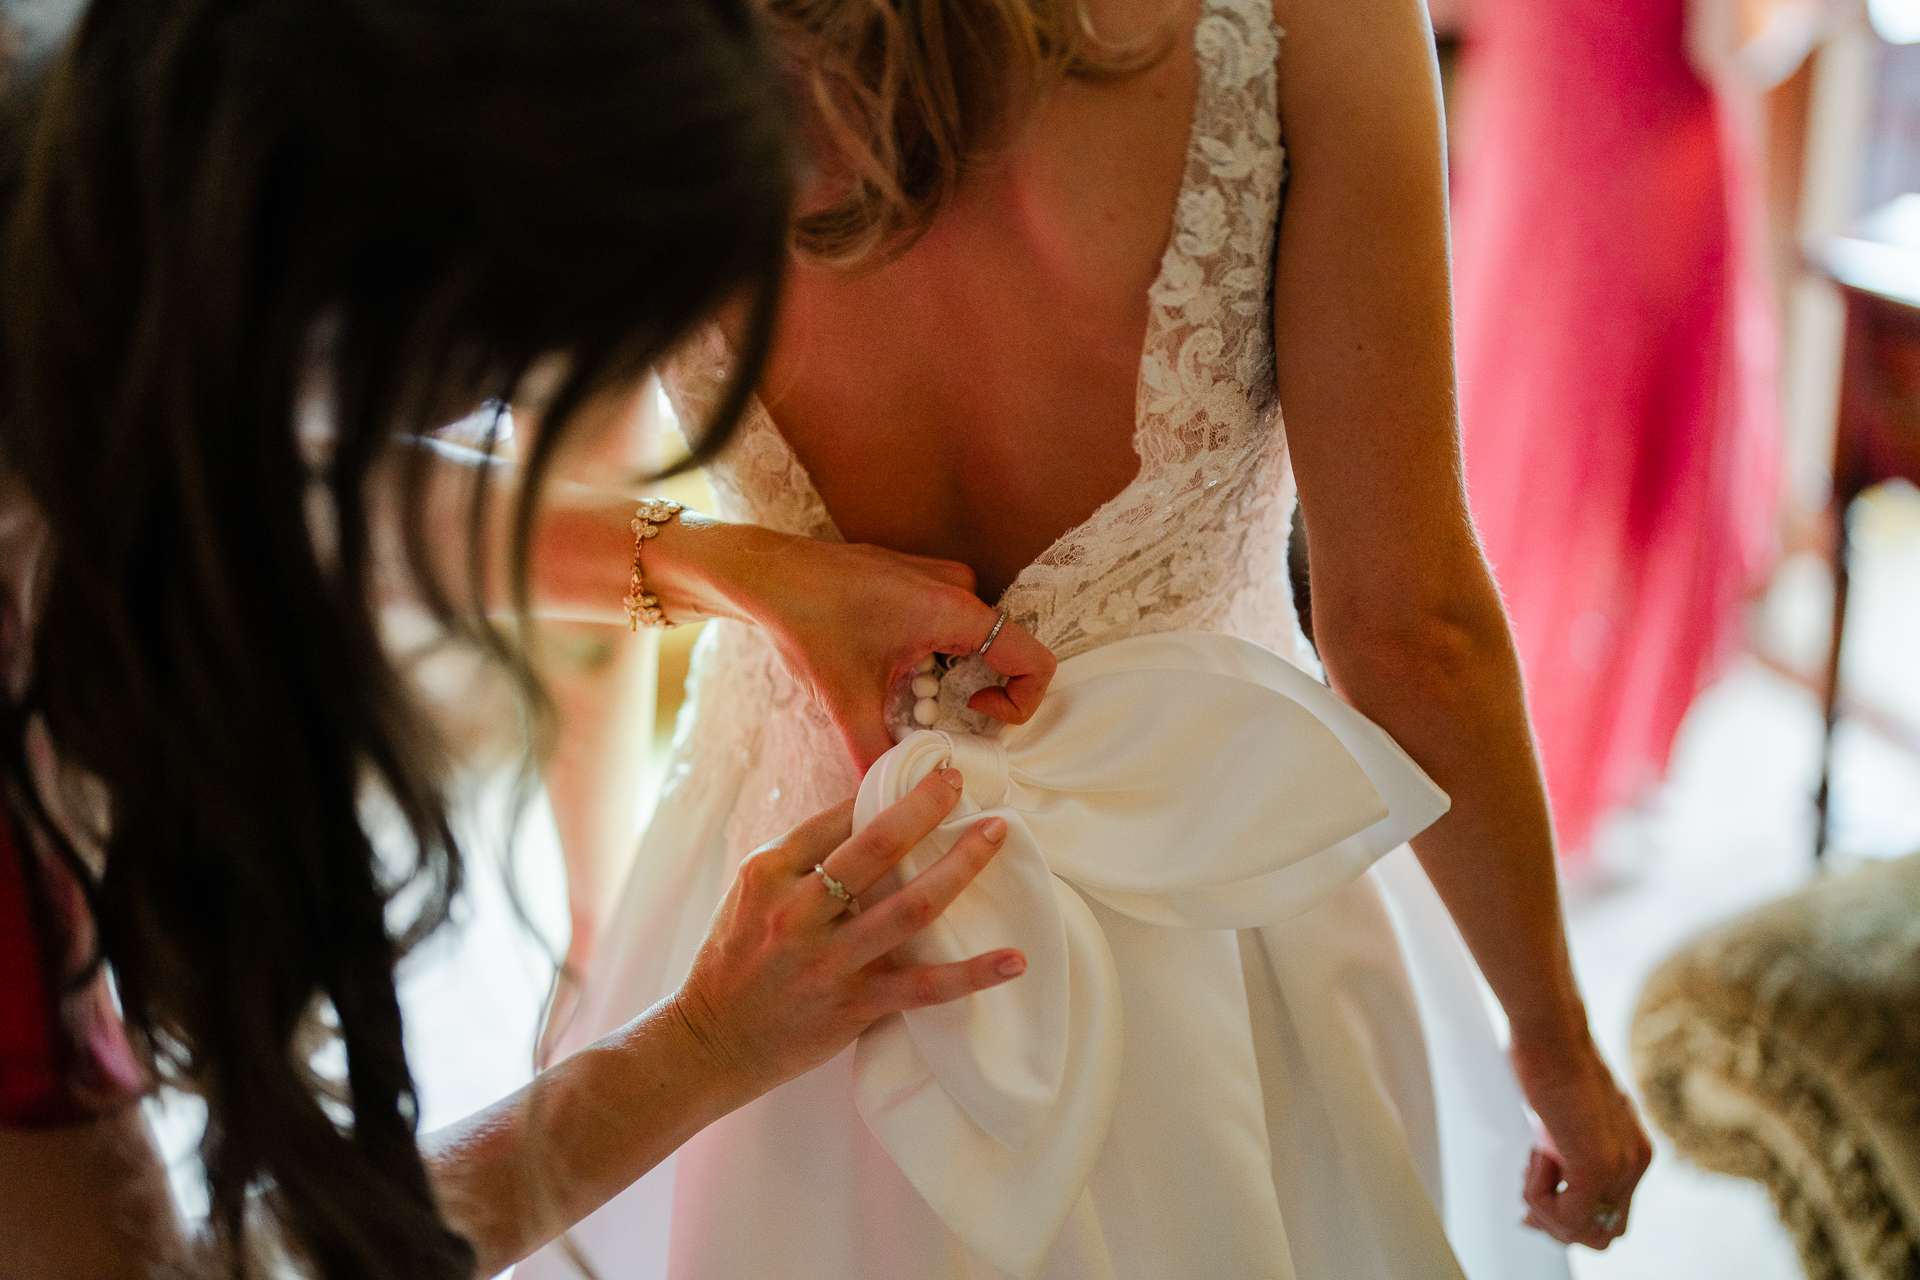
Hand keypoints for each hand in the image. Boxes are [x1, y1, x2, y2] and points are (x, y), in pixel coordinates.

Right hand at [670, 768, 1025, 1099]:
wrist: (708, 1042)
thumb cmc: (732, 959)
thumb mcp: (750, 893)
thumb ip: (801, 858)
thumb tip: (863, 814)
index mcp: (769, 874)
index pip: (836, 818)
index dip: (887, 791)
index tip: (927, 772)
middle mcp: (797, 913)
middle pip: (875, 847)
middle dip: (925, 807)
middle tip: (961, 782)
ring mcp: (829, 961)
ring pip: (909, 908)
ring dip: (960, 868)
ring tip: (997, 835)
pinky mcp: (854, 1005)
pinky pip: (925, 986)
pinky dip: (973, 974)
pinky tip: (1015, 959)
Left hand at [746, 539, 1056, 767]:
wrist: (769, 574)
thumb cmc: (808, 622)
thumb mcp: (845, 701)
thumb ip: (875, 754)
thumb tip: (889, 798)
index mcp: (954, 612)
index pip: (1034, 661)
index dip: (1019, 703)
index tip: (973, 713)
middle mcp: (958, 587)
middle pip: (1005, 653)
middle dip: (980, 691)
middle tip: (935, 712)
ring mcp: (940, 575)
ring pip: (978, 637)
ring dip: (955, 671)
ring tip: (908, 688)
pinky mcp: (921, 574)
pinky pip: (953, 619)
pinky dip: (937, 649)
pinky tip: (892, 663)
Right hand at [1511, 1029, 1652, 1248]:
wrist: (1551, 1030)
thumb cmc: (1551, 1055)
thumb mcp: (1570, 1112)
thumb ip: (1571, 1143)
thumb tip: (1550, 1168)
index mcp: (1633, 1147)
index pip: (1612, 1213)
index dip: (1571, 1217)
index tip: (1536, 1201)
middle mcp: (1636, 1161)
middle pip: (1604, 1233)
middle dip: (1559, 1224)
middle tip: (1528, 1201)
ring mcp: (1620, 1167)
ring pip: (1583, 1231)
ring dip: (1546, 1210)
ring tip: (1532, 1165)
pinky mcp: (1596, 1168)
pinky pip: (1566, 1217)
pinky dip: (1539, 1198)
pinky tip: (1534, 1158)